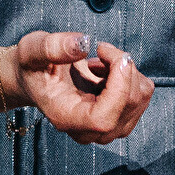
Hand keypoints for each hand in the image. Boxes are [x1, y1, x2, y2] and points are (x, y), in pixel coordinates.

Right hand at [9, 30, 152, 144]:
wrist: (37, 78)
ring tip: (99, 62)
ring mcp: (108, 128)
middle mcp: (89, 131)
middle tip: (101, 48)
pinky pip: (142, 93)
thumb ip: (52, 47)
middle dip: (123, 67)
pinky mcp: (121, 118)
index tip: (110, 55)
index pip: (104, 119)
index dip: (118, 87)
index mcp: (66, 119)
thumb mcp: (32, 50)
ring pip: (140, 97)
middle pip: (129, 104)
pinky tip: (106, 71)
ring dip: (127, 69)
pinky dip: (130, 74)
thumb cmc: (33, 66)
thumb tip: (83, 43)